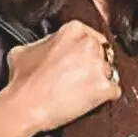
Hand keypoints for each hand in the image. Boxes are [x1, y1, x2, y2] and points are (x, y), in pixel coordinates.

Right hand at [0, 20, 120, 136]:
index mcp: (74, 30)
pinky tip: (88, 99)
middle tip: (78, 76)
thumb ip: (45, 42)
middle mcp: (90, 44)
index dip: (85, 51)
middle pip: (103, 53)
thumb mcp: (25, 49)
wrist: (24, 106)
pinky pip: (114, 91)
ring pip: (110, 71)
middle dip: (93, 64)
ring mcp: (100, 66)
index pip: (91, 36)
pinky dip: (105, 96)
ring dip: (99, 80)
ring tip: (80, 89)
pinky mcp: (105, 88)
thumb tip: (49, 45)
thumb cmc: (23, 81)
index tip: (79, 59)